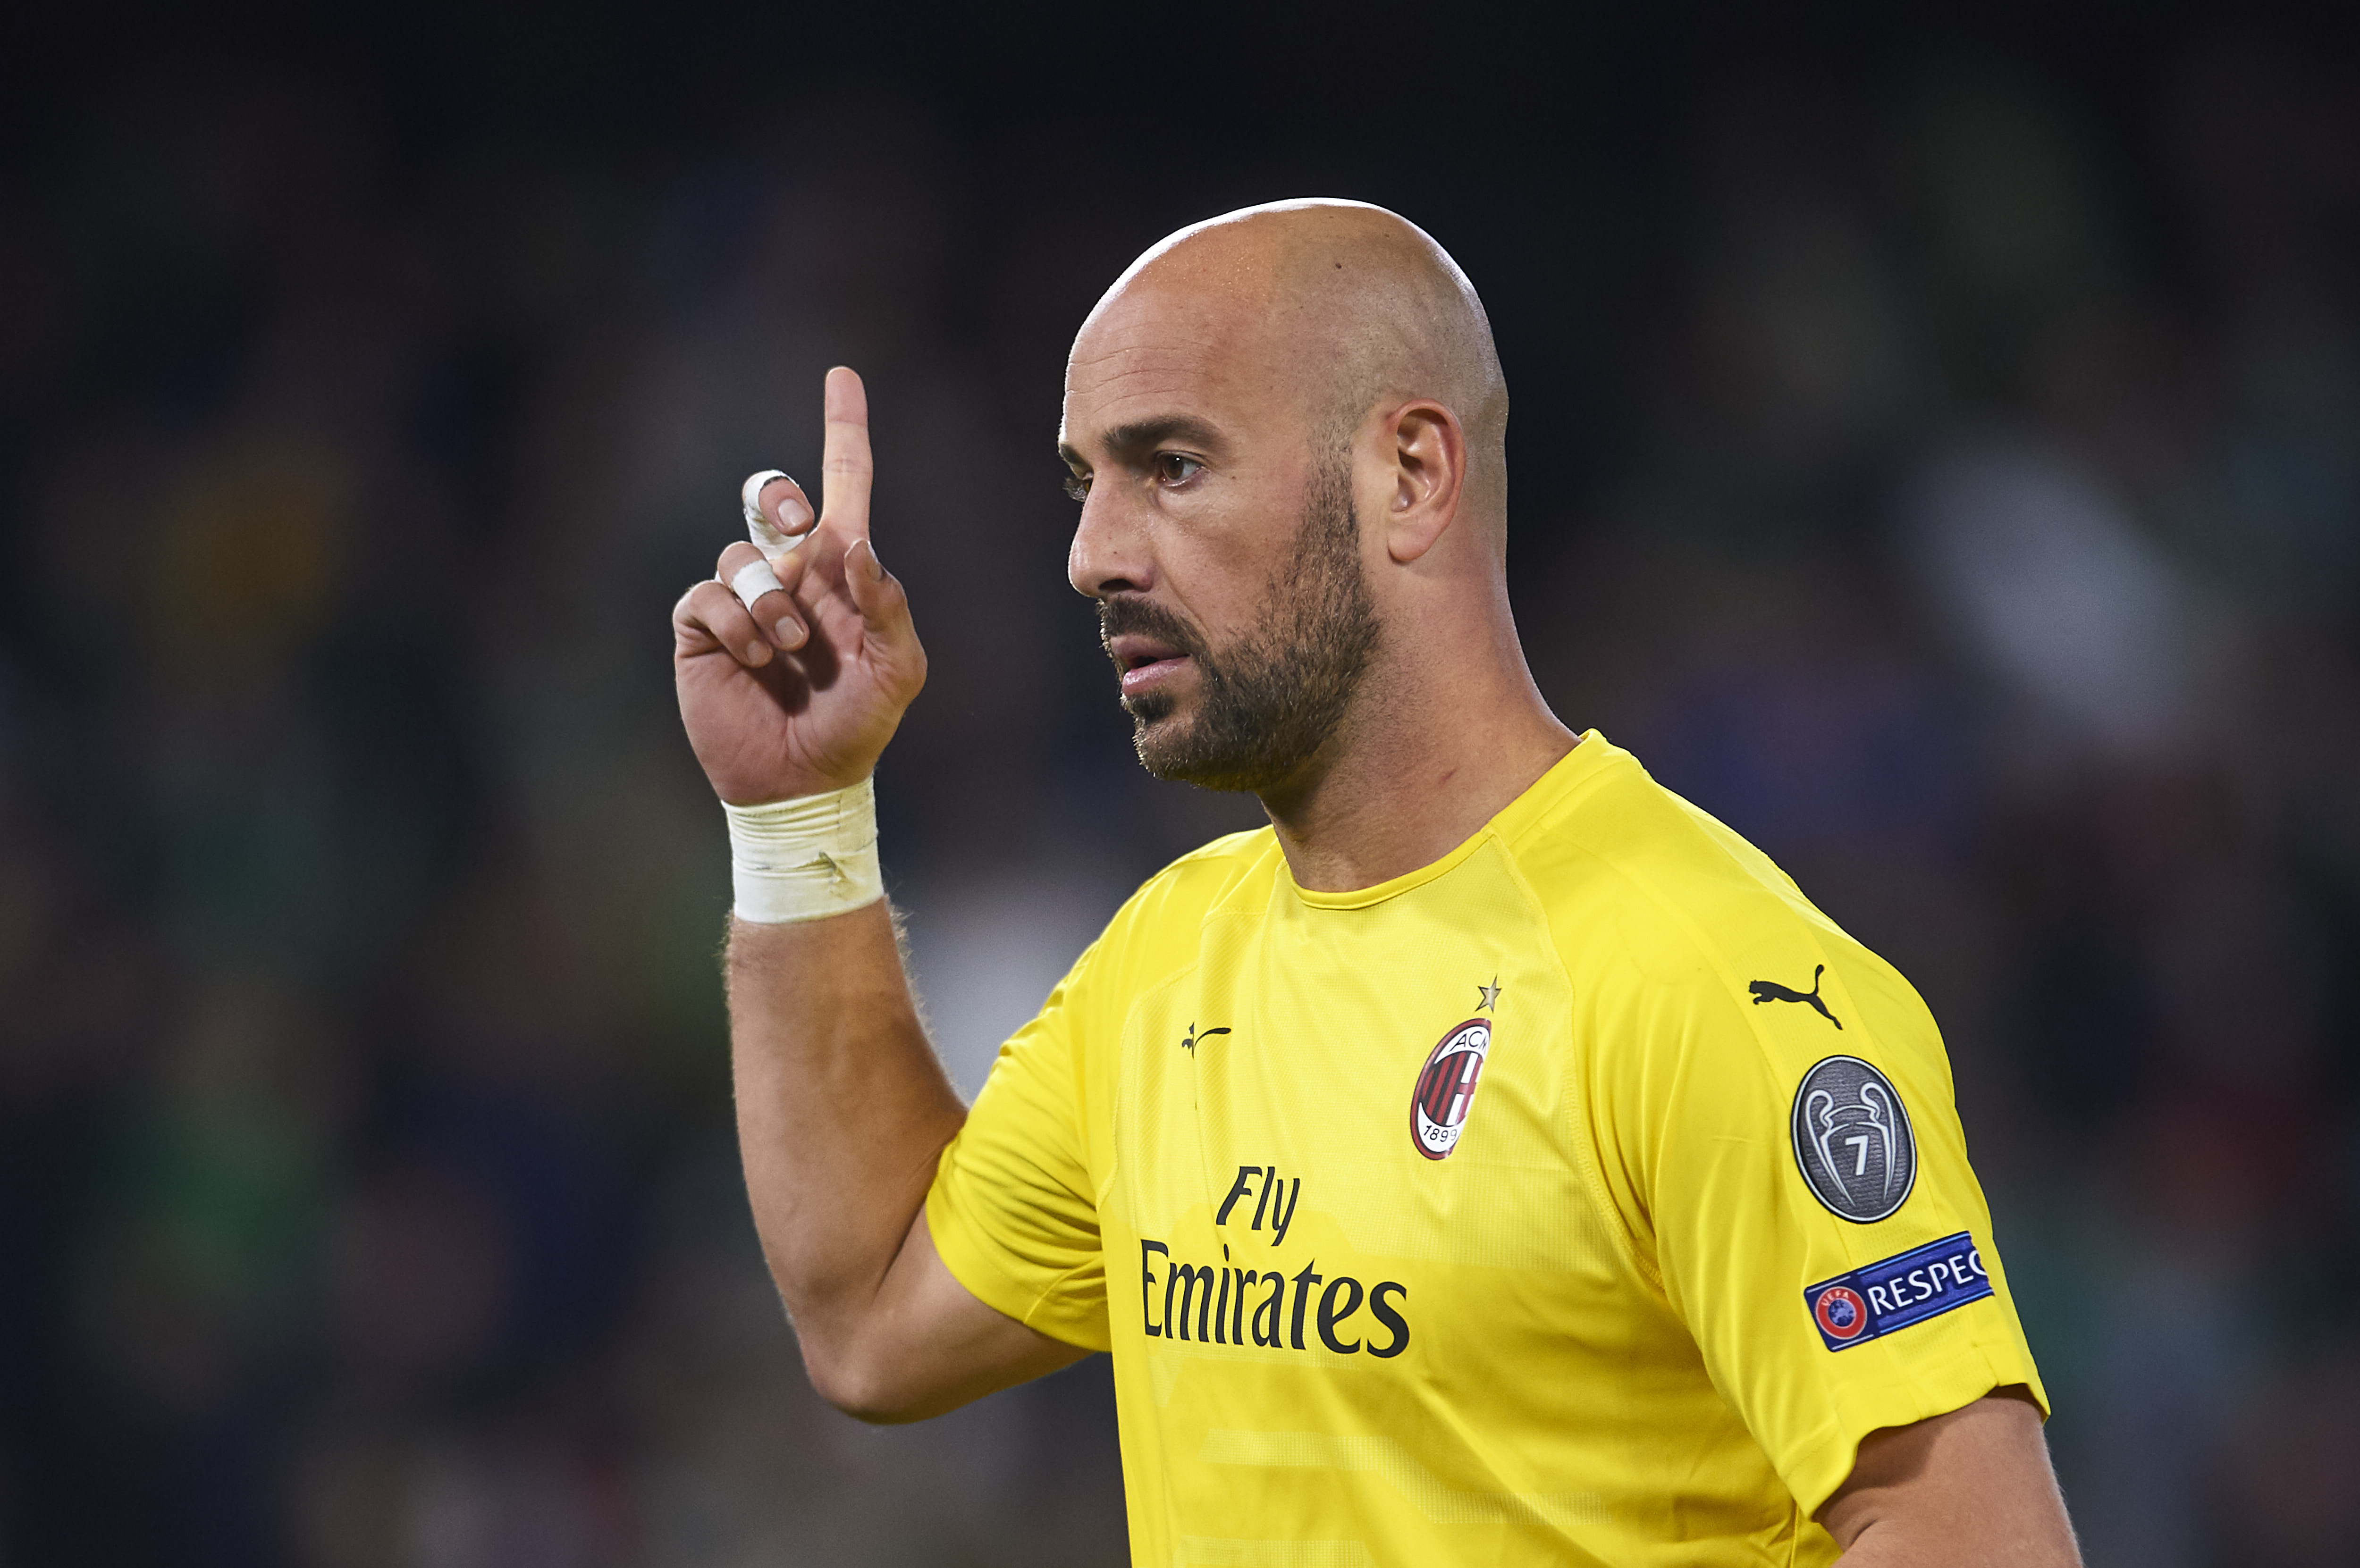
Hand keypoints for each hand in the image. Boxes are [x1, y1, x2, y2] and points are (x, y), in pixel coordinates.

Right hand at [673, 367, 926, 802]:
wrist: (804, 782)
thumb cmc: (857, 725)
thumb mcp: (898, 670)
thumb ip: (888, 606)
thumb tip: (855, 543)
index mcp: (842, 573)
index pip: (843, 486)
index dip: (843, 430)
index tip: (842, 376)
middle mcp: (790, 575)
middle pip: (770, 497)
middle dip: (777, 497)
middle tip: (795, 528)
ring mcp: (744, 601)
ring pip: (743, 557)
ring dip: (771, 601)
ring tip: (789, 649)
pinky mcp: (704, 629)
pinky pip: (711, 596)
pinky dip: (738, 624)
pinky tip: (756, 661)